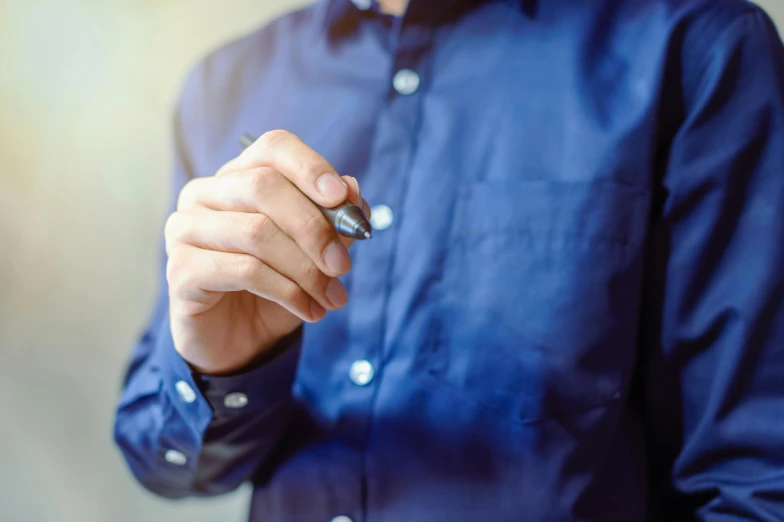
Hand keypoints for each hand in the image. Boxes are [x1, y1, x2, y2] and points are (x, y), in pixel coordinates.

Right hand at [164, 130, 368, 374]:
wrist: (240, 341)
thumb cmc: (276, 287)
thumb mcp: (313, 253)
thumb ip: (332, 220)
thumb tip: (353, 190)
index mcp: (237, 177)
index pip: (272, 148)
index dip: (309, 167)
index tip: (341, 197)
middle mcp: (204, 194)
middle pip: (264, 187)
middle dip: (313, 227)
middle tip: (343, 266)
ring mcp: (186, 229)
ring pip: (257, 232)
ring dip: (306, 270)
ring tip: (333, 297)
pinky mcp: (181, 270)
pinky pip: (244, 270)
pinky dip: (288, 292)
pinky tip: (310, 311)